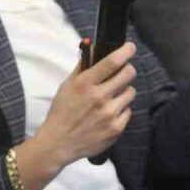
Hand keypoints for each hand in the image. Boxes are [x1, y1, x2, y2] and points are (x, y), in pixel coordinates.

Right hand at [33, 41, 135, 167]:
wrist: (58, 143)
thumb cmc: (62, 112)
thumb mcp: (67, 85)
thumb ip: (82, 65)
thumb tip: (93, 46)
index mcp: (85, 84)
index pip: (112, 61)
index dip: (125, 51)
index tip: (130, 47)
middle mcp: (99, 97)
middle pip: (128, 74)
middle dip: (127, 69)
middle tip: (122, 72)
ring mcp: (109, 114)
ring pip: (130, 92)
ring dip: (123, 91)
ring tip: (110, 97)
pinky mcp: (116, 128)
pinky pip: (128, 111)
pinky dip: (120, 110)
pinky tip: (108, 114)